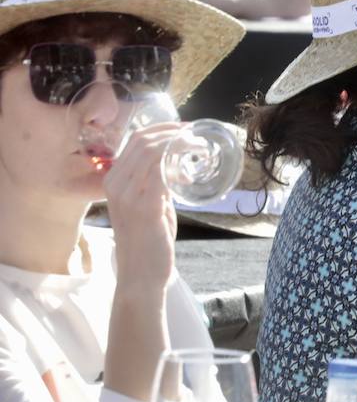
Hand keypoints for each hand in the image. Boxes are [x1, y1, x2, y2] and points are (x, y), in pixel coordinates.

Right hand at [105, 124, 184, 294]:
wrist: (141, 273)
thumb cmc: (147, 239)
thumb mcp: (148, 203)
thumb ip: (156, 183)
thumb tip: (174, 164)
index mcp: (112, 180)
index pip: (135, 140)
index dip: (162, 128)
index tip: (184, 128)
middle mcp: (116, 184)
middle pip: (143, 140)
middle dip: (173, 131)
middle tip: (196, 134)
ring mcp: (128, 195)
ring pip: (153, 151)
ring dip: (180, 143)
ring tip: (200, 146)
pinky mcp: (145, 207)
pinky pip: (162, 172)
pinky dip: (180, 163)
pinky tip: (193, 168)